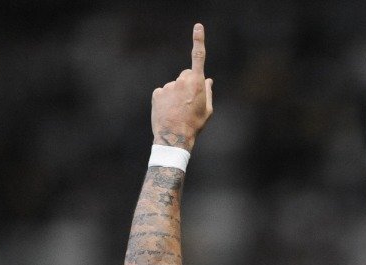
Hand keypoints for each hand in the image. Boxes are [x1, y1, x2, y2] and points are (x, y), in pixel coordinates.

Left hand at [152, 23, 213, 148]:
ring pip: (174, 85)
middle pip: (186, 75)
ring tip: (178, 111)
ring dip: (176, 95)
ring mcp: (168, 86)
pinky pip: (163, 92)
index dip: (198, 40)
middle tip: (189, 103)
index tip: (198, 26)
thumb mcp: (207, 110)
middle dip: (188, 84)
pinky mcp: (157, 92)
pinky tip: (168, 112)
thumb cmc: (194, 125)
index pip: (198, 57)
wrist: (174, 138)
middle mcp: (182, 81)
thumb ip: (208, 92)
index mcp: (197, 84)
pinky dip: (166, 100)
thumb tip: (208, 80)